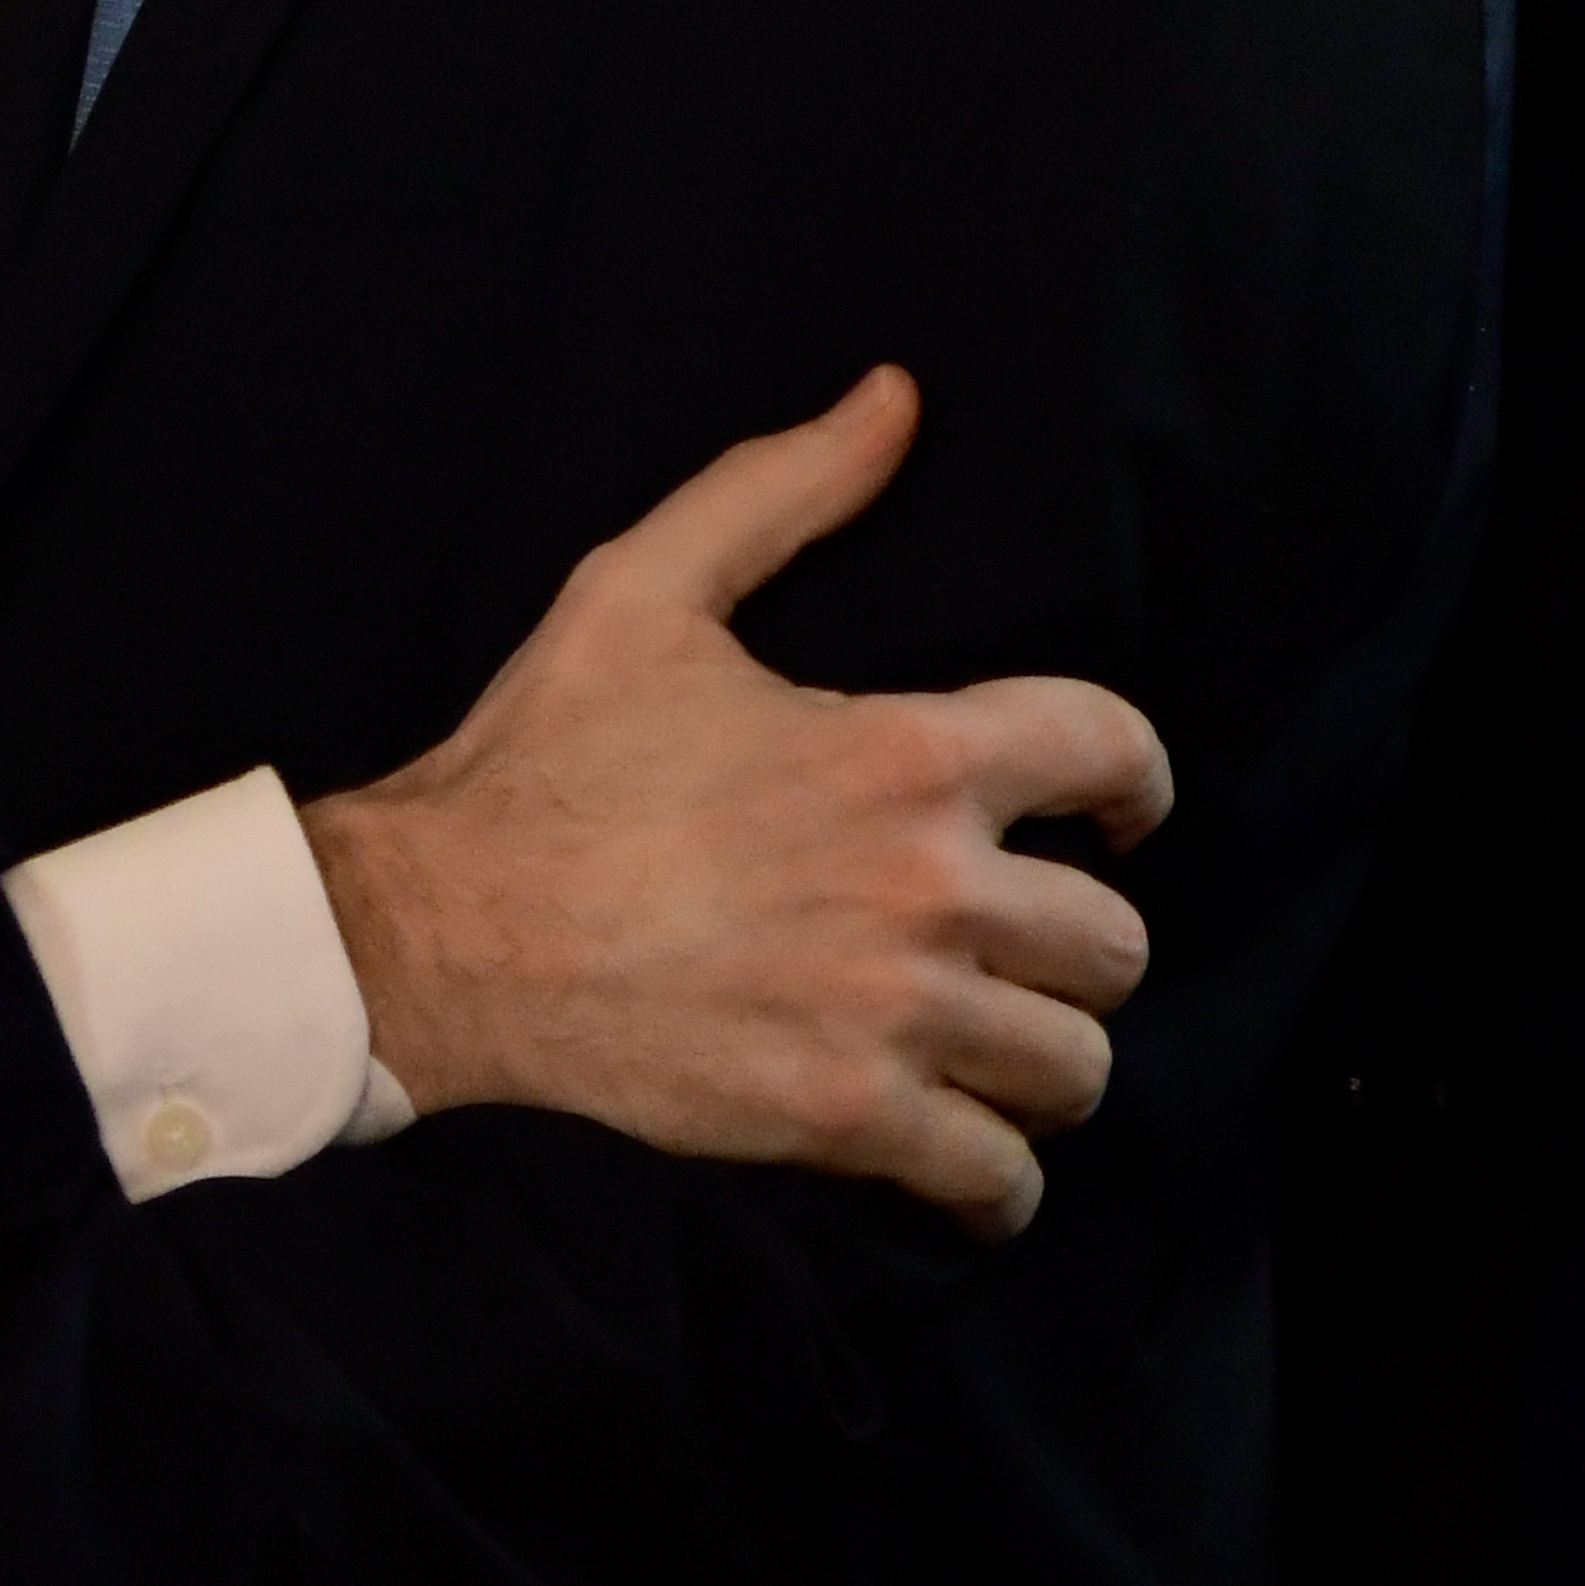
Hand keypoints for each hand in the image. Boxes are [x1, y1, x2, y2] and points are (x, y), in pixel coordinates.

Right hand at [300, 364, 1170, 1240]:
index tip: (1119, 816)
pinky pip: (994, 1177)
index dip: (1137, 783)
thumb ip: (781, 491)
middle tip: (1027, 949)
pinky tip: (970, 1168)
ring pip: (1072, 1064)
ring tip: (1001, 1056)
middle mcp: (923, 886)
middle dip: (1081, 945)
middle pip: (1113, 941)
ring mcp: (889, 1011)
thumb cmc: (541, 761)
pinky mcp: (843, 1116)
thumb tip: (892, 399)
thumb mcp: (647, 590)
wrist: (446, 929)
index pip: (1109, 751)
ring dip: (1044, 1063)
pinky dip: (998, 1187)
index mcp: (901, 753)